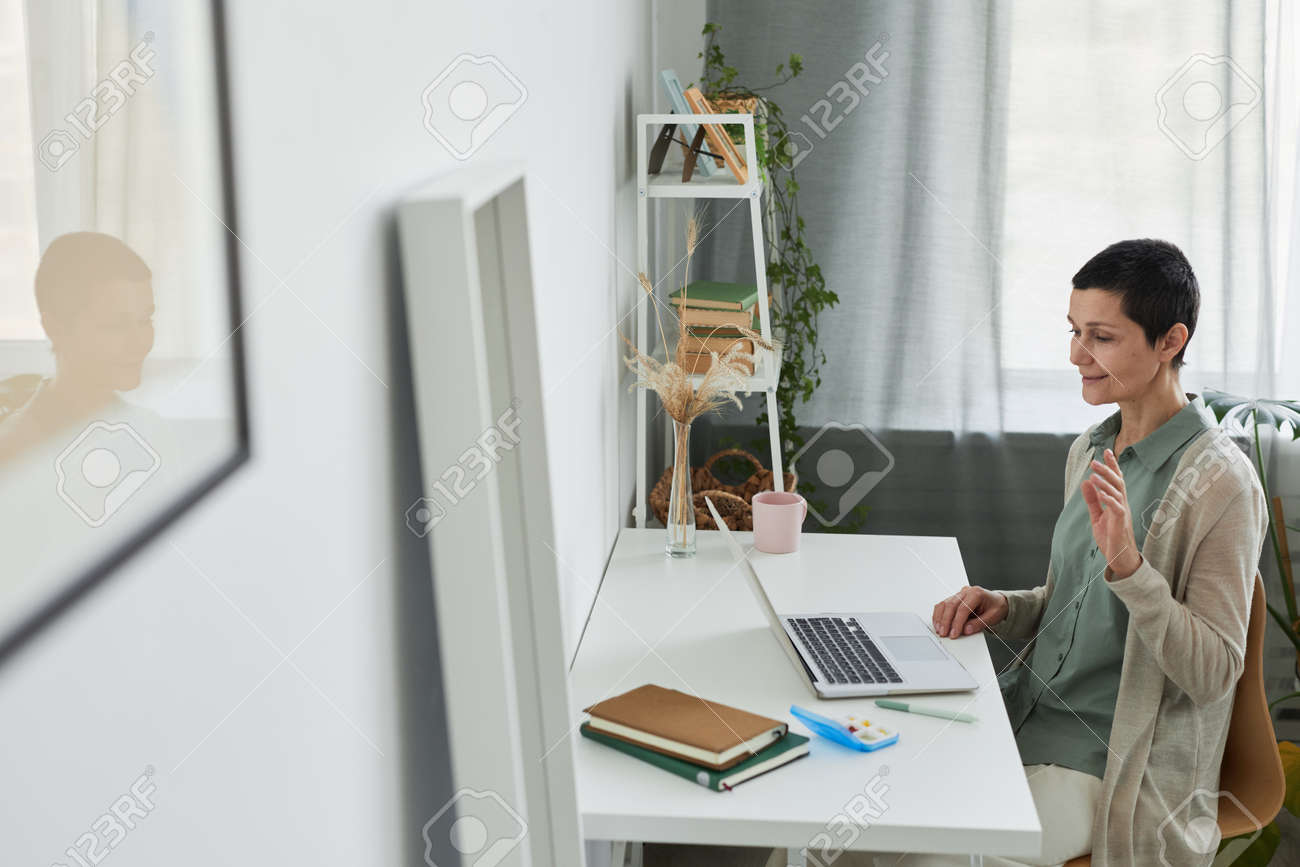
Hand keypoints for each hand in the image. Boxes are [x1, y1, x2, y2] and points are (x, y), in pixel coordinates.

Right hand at [932, 586, 1008, 637]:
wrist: (996, 602)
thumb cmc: (996, 607)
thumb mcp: (993, 617)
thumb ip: (979, 623)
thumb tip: (966, 630)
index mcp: (977, 593)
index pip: (963, 608)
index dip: (957, 622)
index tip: (954, 633)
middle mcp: (966, 592)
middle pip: (951, 605)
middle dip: (946, 621)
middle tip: (944, 633)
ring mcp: (959, 594)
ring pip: (944, 604)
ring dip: (940, 618)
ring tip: (940, 630)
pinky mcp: (954, 599)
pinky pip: (943, 605)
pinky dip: (939, 615)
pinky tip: (938, 623)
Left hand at [1079, 448, 1141, 579]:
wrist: (1119, 558)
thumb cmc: (1111, 537)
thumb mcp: (1098, 516)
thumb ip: (1092, 500)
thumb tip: (1085, 483)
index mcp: (1117, 502)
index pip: (1116, 480)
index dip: (1112, 465)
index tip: (1106, 451)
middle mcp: (1122, 505)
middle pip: (1117, 483)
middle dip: (1107, 470)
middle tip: (1094, 461)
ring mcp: (1123, 514)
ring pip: (1117, 493)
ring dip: (1105, 483)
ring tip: (1093, 475)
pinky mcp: (1121, 524)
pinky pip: (1117, 509)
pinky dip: (1109, 500)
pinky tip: (1100, 493)